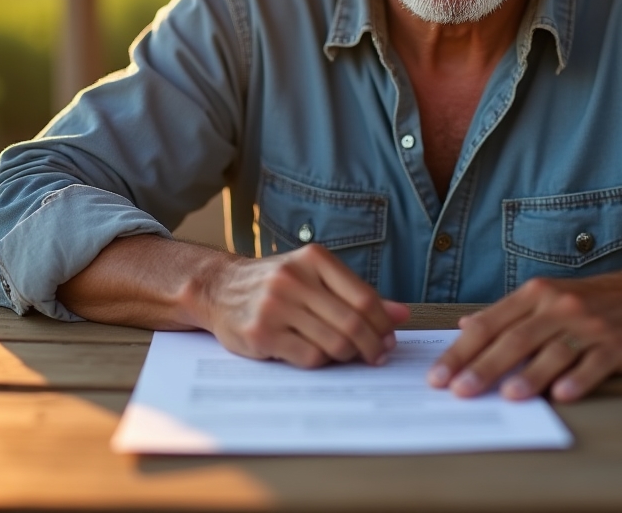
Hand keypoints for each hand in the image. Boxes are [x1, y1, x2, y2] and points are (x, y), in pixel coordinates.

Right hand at [200, 243, 408, 368]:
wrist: (219, 288)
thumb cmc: (276, 284)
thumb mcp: (315, 276)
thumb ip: (357, 294)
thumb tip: (402, 314)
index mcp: (314, 259)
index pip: (363, 296)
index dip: (382, 323)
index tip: (389, 339)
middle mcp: (294, 279)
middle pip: (351, 322)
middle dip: (371, 345)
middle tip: (377, 356)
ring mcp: (275, 306)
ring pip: (333, 342)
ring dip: (347, 355)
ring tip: (348, 355)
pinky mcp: (260, 333)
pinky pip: (308, 357)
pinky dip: (321, 361)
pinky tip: (318, 355)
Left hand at [427, 249, 621, 402]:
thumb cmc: (591, 300)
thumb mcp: (545, 297)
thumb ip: (506, 314)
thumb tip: (465, 326)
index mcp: (536, 295)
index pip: (490, 323)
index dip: (461, 350)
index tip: (438, 375)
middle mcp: (558, 306)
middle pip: (515, 338)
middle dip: (484, 365)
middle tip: (459, 390)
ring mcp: (588, 325)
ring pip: (553, 351)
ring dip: (529, 374)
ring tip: (507, 395)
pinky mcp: (616, 344)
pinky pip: (594, 363)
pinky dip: (579, 378)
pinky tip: (563, 394)